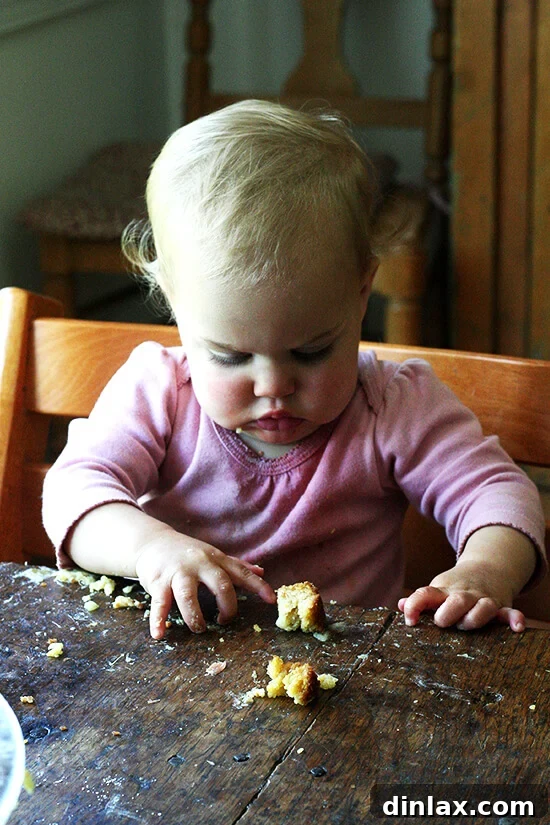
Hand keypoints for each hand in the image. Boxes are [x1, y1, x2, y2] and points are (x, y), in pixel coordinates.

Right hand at [135, 532, 275, 638]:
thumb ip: (236, 565)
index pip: (241, 572)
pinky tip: (159, 634)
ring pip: (188, 595)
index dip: (257, 586)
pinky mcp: (158, 581)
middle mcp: (199, 564)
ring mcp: (178, 572)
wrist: (152, 542)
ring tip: (199, 629)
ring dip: (195, 616)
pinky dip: (159, 620)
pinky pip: (159, 603)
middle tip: (225, 621)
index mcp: (215, 559)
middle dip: (227, 605)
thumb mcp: (213, 555)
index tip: (271, 600)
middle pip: (220, 584)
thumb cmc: (187, 553)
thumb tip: (262, 571)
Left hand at [398, 586, 525, 632]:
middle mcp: (464, 595)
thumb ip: (420, 601)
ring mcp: (483, 600)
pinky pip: (510, 613)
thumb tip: (399, 605)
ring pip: (483, 607)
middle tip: (442, 623)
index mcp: (444, 591)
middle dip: (448, 613)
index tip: (410, 621)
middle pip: (456, 601)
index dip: (415, 606)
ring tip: (468, 625)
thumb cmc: (456, 587)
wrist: (488, 567)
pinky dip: (514, 619)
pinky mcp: (501, 606)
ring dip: (475, 617)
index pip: (425, 594)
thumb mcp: (438, 589)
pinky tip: (516, 628)